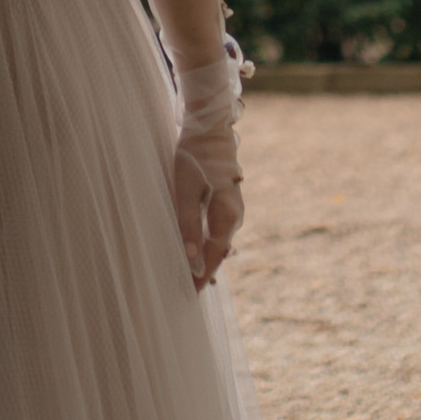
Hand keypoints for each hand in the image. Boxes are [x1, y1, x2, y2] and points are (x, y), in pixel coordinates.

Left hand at [169, 52, 245, 287]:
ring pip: (220, 240)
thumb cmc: (193, 157)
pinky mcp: (226, 199)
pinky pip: (218, 228)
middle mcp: (235, 214)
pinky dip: (208, 241)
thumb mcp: (185, 190)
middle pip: (220, 250)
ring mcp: (232, 207)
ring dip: (207, 256)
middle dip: (205, 269)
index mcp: (227, 215)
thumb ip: (187, 224)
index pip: (215, 254)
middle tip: (188, 291)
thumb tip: (190, 258)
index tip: (190, 293)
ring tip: (191, 275)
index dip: (202, 274)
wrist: (209, 126)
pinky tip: (197, 247)